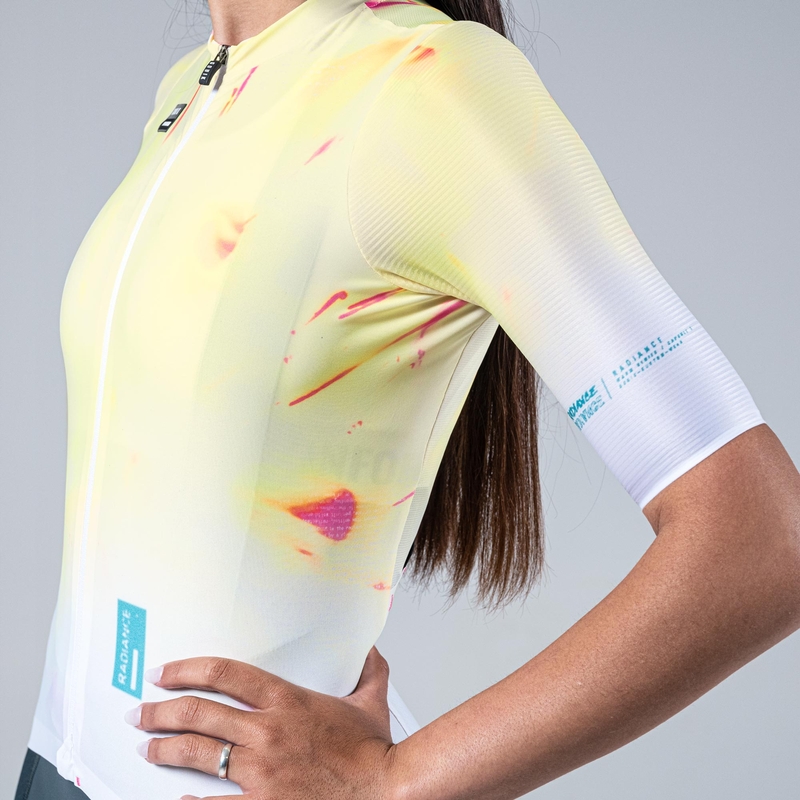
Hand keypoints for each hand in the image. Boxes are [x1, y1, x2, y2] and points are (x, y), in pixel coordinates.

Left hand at [124, 646, 400, 798]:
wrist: (384, 791)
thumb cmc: (373, 753)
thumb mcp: (371, 701)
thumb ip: (368, 671)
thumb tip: (371, 651)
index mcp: (288, 700)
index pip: (225, 674)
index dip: (187, 669)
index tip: (166, 672)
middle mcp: (268, 731)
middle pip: (199, 713)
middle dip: (162, 710)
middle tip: (142, 710)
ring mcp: (261, 770)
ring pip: (197, 754)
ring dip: (164, 749)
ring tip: (147, 746)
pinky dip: (188, 799)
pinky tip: (173, 795)